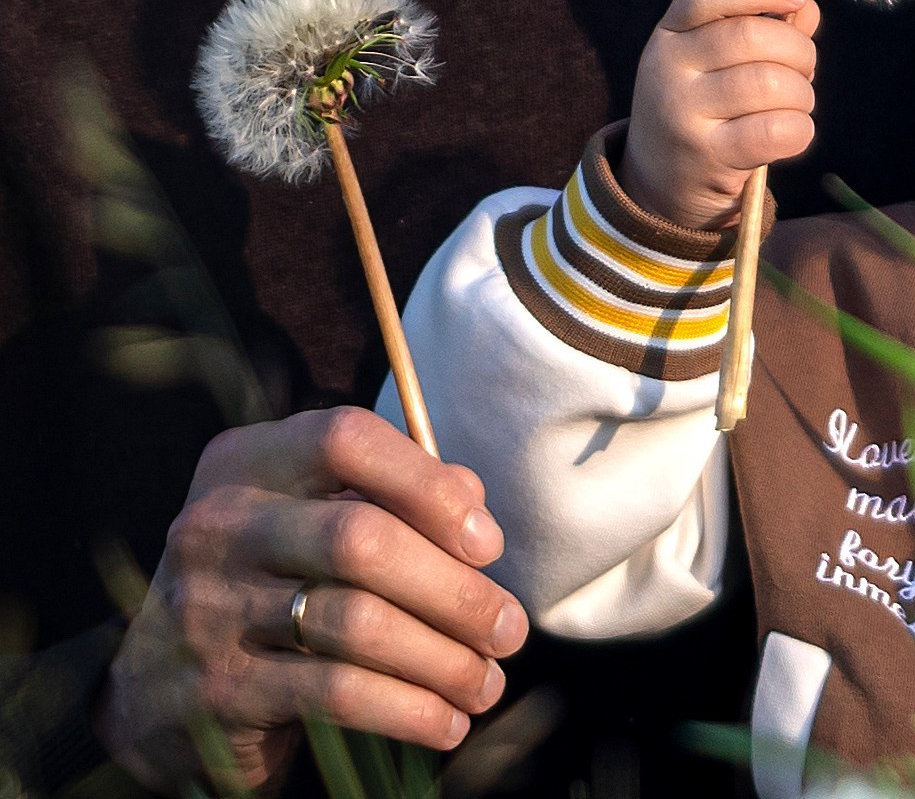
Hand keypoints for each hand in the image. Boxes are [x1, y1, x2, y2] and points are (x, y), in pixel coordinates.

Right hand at [98, 408, 527, 793]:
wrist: (155, 689)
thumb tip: (475, 507)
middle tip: (511, 629)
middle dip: (455, 591)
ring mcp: (208, 608)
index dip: (428, 484)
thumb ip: (392, 497)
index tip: (487, 543)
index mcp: (246, 464)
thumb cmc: (269, 585)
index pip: (345, 439)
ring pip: (357, 623)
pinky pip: (336, 693)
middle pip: (362, 540)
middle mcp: (217, 525)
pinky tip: (447, 722)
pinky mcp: (216, 688)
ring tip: (489, 682)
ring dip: (444, 659)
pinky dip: (408, 710)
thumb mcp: (311, 521)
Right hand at [623, 0, 820, 229]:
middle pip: (751, 36)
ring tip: (798, 103)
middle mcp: (667, 68)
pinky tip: (793, 132)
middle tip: (804, 70)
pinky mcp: (707, 156)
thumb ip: (762, 28)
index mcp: (669, 34)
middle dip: (799, 50)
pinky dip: (800, 129)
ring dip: (802, 93)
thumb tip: (808, 7)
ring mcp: (682, 113)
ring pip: (769, 83)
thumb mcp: (715, 62)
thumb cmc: (705, 109)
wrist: (659, 182)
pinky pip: (775, 130)